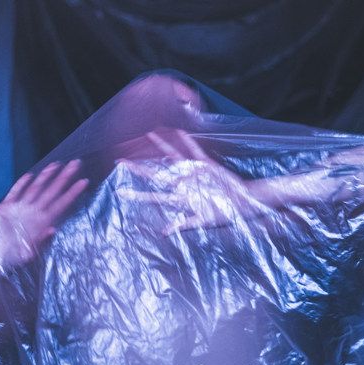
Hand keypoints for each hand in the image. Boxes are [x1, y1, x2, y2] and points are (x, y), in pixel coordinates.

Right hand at [0, 160, 88, 266]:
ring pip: (36, 188)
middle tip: (76, 163)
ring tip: (57, 164)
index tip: (84, 182)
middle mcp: (34, 212)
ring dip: (46, 176)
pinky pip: (15, 192)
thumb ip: (42, 241)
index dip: (72, 193)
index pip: (61, 204)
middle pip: (52, 191)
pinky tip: (30, 176)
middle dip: (64, 177)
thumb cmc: (16, 258)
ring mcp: (20, 208)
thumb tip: (53, 230)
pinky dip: (22, 184)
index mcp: (43, 222)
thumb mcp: (31, 253)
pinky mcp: (5, 207)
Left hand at [116, 130, 258, 234]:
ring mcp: (193, 173)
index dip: (137, 195)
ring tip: (148, 134)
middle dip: (138, 169)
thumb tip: (164, 232)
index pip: (154, 197)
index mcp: (180, 199)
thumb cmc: (225, 214)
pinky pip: (195, 151)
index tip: (120, 193)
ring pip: (173, 157)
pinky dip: (188, 142)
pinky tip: (179, 131)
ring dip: (161, 146)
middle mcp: (183, 184)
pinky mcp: (206, 165)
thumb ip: (184, 224)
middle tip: (120, 162)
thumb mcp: (203, 221)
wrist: (243, 203)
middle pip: (156, 175)